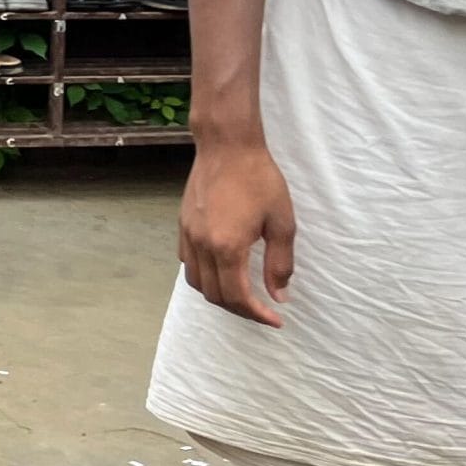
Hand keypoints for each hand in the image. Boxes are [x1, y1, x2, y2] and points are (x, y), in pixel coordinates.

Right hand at [178, 140, 296, 326]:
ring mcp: (188, 235)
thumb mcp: (281, 223)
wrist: (227, 146)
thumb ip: (279, 264)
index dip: (257, 314)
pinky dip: (204, 276)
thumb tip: (278, 296)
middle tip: (263, 310)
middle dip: (240, 310)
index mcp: (227, 247)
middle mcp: (202, 245)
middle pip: (214, 295)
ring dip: (219, 295)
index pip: (238, 296)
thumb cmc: (259, 180)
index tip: (276, 319)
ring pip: (196, 282)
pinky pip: (188, 262)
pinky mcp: (183, 225)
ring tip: (242, 295)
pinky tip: (222, 270)